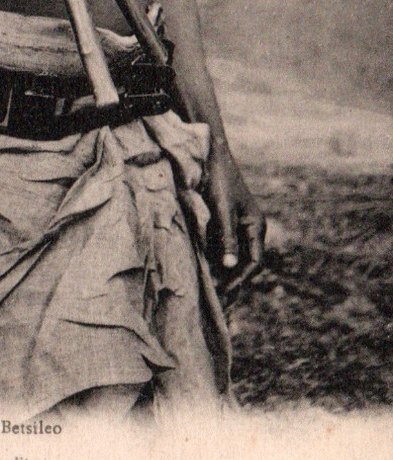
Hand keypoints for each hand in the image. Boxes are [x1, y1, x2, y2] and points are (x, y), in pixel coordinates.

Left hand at [204, 142, 265, 294]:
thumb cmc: (219, 181)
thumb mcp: (222, 211)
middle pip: (244, 263)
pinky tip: (203, 274)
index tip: (226, 292)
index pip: (254, 261)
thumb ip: (227, 238)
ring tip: (211, 295)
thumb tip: (229, 266)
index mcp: (256, 226)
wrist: (209, 157)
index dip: (241, 278)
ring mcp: (236, 227)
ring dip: (222, 274)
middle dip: (232, 282)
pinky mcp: (222, 224)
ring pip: (231, 257)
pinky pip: (220, 248)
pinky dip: (213, 261)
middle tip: (219, 303)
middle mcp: (249, 229)